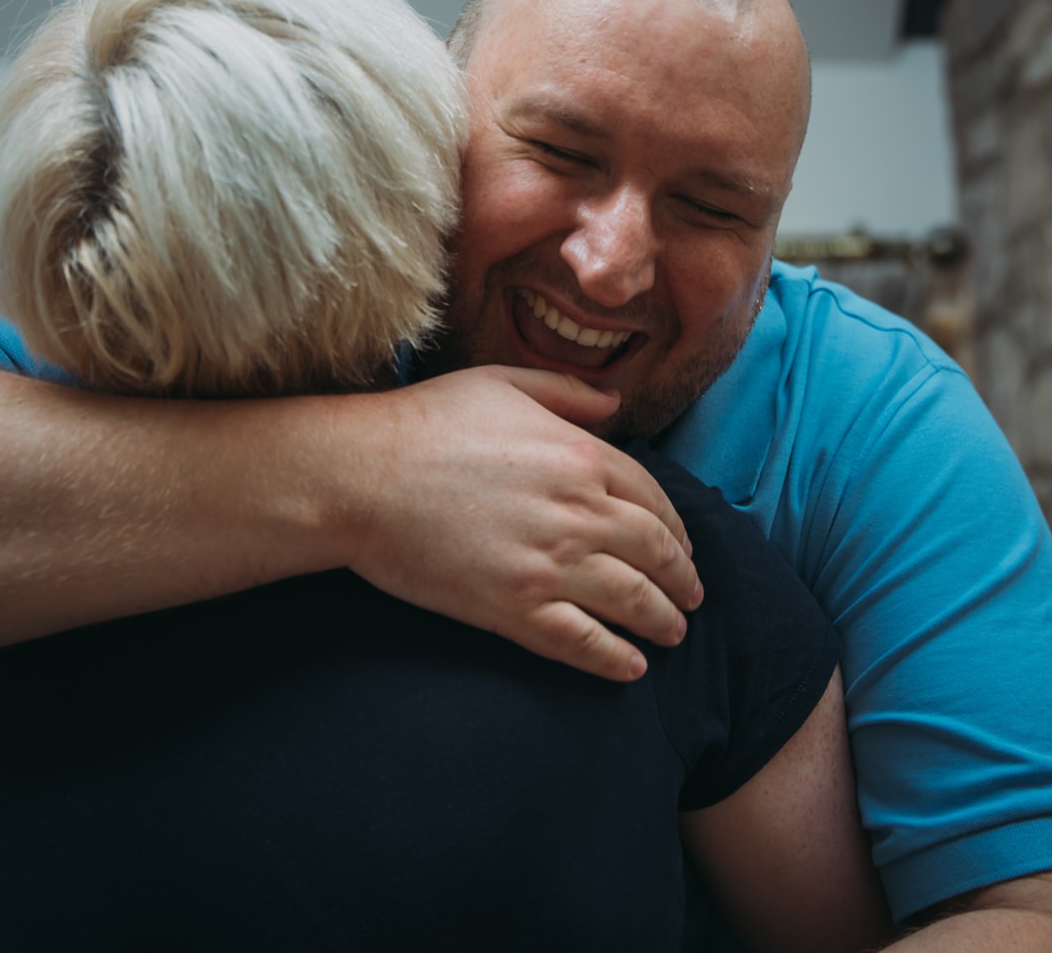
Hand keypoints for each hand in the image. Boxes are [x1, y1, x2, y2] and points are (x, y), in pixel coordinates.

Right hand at [332, 366, 703, 680]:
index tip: (682, 547)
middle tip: (692, 598)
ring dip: (662, 621)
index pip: (653, 498)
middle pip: (655, 553)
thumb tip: (614, 403)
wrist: (360, 477)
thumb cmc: (422, 422)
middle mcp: (578, 511)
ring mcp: (549, 565)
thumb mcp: (501, 384)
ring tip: (673, 635)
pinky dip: (615, 659)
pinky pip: (583, 643)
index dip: (675, 528)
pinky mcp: (514, 609)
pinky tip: (631, 668)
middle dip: (682, 580)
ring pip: (631, 601)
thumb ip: (566, 393)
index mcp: (580, 455)